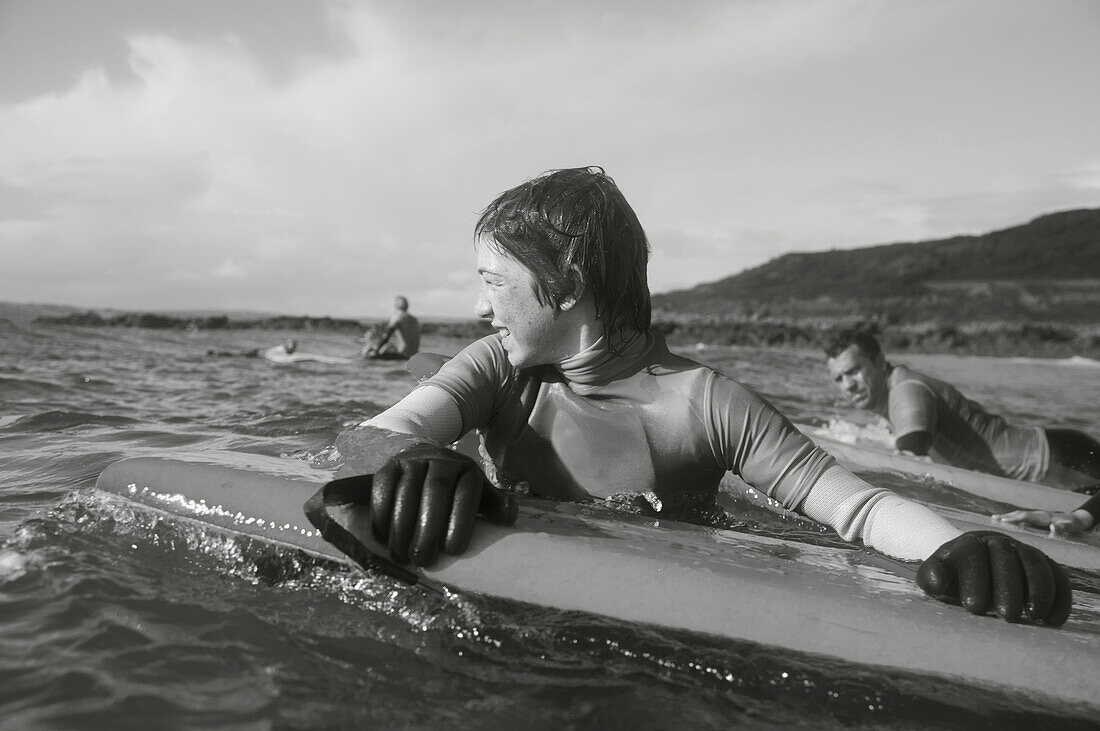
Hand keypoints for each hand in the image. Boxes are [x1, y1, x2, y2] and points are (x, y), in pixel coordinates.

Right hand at [371, 445, 517, 565]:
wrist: (427, 459)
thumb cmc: (455, 489)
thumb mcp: (478, 494)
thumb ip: (494, 506)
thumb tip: (509, 517)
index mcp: (467, 471)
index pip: (466, 494)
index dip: (460, 521)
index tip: (453, 551)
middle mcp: (442, 461)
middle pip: (435, 492)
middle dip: (428, 528)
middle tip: (422, 559)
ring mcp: (414, 460)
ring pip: (407, 491)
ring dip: (401, 526)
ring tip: (401, 555)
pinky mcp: (390, 465)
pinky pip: (383, 486)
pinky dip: (380, 513)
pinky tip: (381, 538)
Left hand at [916, 531, 1070, 625]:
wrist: (971, 566)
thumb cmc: (952, 577)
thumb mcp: (935, 576)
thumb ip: (930, 578)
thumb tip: (937, 582)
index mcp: (968, 543)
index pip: (972, 555)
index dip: (975, 580)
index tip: (974, 608)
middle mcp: (998, 542)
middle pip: (1006, 559)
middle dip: (1008, 588)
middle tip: (1007, 617)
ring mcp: (1023, 550)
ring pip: (1035, 563)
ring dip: (1039, 589)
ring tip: (1034, 616)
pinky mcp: (1044, 563)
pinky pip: (1057, 575)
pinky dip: (1060, 596)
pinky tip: (1054, 619)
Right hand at [993, 509, 1088, 536]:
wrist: (1077, 519)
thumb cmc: (1074, 525)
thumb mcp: (1072, 527)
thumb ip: (1063, 527)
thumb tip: (1053, 526)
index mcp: (1044, 517)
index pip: (1026, 517)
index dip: (1014, 519)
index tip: (1003, 521)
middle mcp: (1038, 514)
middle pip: (1019, 514)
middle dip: (1006, 516)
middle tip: (993, 518)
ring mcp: (1037, 515)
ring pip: (1020, 514)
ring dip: (1007, 516)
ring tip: (994, 518)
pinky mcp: (1037, 518)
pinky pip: (1023, 517)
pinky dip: (1013, 517)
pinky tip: (1007, 520)